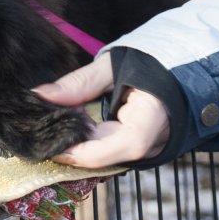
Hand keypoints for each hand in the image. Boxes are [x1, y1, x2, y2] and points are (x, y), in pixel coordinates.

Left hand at [32, 54, 168, 167]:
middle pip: (107, 156)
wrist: (178, 66)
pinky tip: (69, 131)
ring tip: (52, 132)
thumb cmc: (148, 62)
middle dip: (72, 150)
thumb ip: (79, 83)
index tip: (53, 148)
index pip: (118, 147)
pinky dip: (87, 143)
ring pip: (106, 157)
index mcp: (152, 118)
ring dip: (77, 147)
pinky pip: (109, 151)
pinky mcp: (137, 146)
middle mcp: (153, 141)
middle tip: (41, 138)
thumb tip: (40, 94)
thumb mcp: (111, 66)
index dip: (83, 152)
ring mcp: (147, 147)